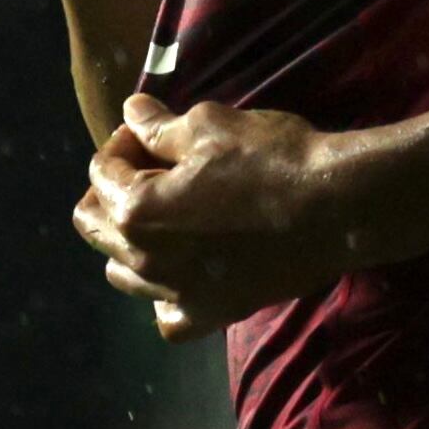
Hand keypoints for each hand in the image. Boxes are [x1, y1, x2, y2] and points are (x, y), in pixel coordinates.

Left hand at [71, 94, 363, 341]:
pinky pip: (166, 314)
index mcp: (137, 209)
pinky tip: (183, 270)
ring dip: (130, 239)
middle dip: (112, 189)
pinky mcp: (211, 315)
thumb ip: (160, 126)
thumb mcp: (211, 125)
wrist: (334, 210)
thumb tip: (131, 113)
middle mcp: (145, 260)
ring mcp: (177, 294)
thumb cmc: (270, 159)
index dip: (123, 142)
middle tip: (150, 166)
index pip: (102, 172)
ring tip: (165, 214)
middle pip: (95, 225)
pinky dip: (164, 294)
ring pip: (122, 273)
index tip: (153, 129)